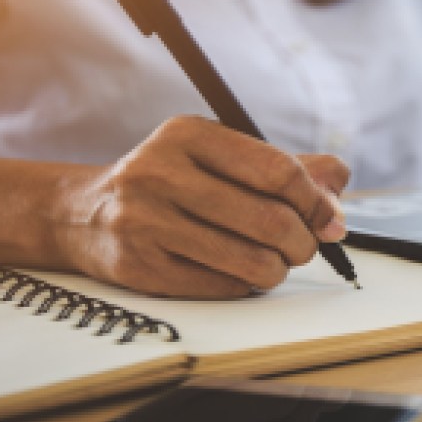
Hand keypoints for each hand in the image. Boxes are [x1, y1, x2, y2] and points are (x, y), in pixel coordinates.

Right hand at [52, 116, 349, 297]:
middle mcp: (161, 173)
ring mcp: (146, 222)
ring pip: (251, 261)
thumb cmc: (170, 182)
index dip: (316, 201)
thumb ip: (284, 167)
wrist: (83, 214)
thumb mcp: (218, 157)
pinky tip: (237, 272)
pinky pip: (223, 287)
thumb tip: (338, 193)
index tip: (329, 220)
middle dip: (303, 242)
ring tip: (275, 263)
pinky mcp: (140, 268)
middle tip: (303, 247)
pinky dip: (245, 285)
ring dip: (278, 269)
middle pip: (270, 219)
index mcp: (188, 134)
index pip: (278, 170)